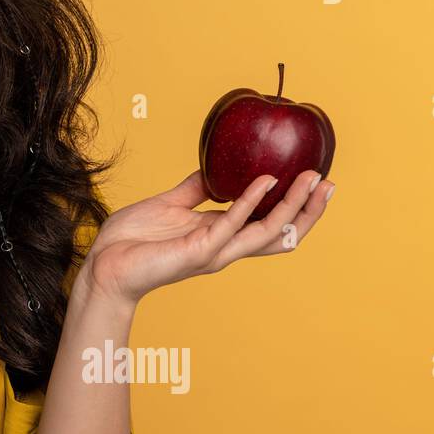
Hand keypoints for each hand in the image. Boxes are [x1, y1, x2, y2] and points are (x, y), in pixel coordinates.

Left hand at [76, 168, 333, 306]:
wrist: (103, 264)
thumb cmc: (133, 240)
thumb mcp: (170, 205)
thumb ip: (195, 190)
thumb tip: (214, 169)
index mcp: (220, 236)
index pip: (270, 225)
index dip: (296, 208)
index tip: (316, 182)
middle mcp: (224, 247)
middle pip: (281, 234)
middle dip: (308, 210)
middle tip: (329, 183)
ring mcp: (214, 251)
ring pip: (267, 233)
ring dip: (292, 206)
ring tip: (310, 180)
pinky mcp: (197, 251)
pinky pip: (230, 224)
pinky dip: (249, 202)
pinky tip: (262, 181)